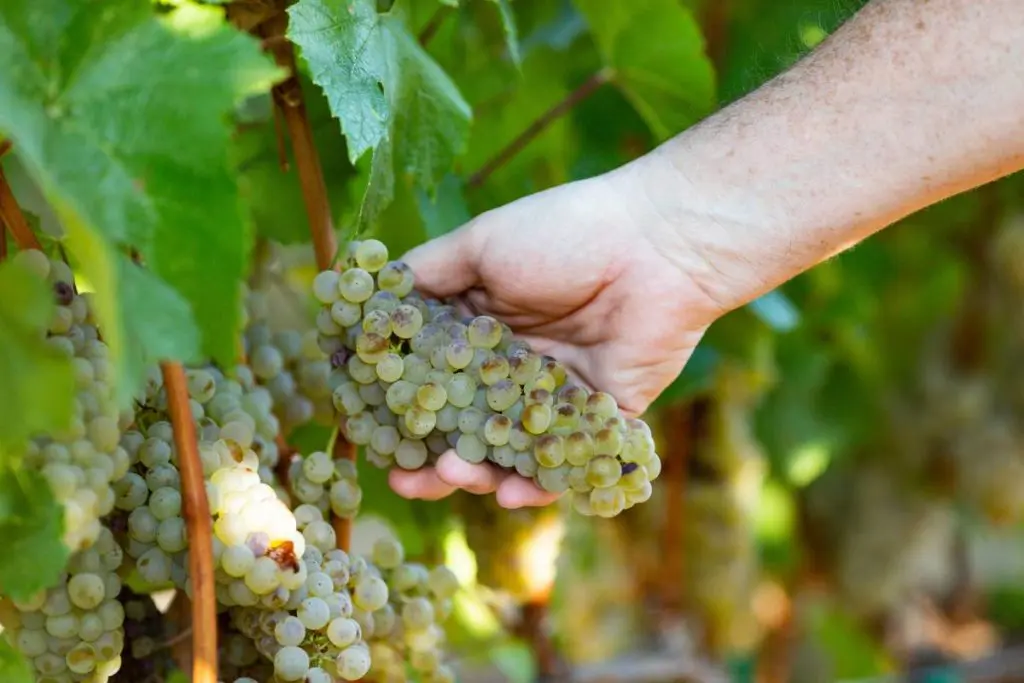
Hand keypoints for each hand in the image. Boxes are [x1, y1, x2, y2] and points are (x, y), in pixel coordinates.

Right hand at [388, 168, 726, 507]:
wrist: (657, 245)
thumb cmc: (565, 234)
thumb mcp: (481, 244)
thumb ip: (426, 275)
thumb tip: (369, 301)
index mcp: (485, 328)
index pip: (434, 380)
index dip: (402, 409)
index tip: (370, 432)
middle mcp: (516, 367)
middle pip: (466, 426)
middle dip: (434, 458)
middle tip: (403, 481)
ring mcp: (556, 397)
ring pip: (509, 451)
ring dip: (477, 473)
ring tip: (455, 476)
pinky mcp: (600, 419)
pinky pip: (566, 463)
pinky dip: (538, 485)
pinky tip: (512, 492)